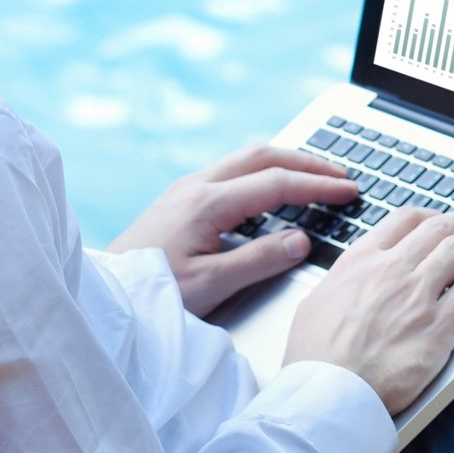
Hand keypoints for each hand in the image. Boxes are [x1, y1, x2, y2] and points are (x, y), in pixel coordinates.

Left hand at [110, 143, 360, 315]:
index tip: (348, 190)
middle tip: (339, 175)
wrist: (105, 297)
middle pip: (262, 156)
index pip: (276, 183)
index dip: (317, 186)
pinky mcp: (179, 199)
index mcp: (207, 203)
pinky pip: (230, 172)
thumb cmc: (151, 293)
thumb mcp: (211, 285)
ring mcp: (185, 189)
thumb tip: (300, 239)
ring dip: (283, 163)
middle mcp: (196, 186)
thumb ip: (259, 260)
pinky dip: (261, 173)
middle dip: (306, 163)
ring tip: (313, 177)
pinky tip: (271, 192)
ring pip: (244, 159)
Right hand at [282, 204, 453, 413]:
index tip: (441, 217)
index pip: (403, 221)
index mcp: (362, 260)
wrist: (329, 389)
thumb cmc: (317, 355)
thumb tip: (351, 278)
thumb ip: (343, 280)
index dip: (430, 215)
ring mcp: (419, 294)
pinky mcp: (440, 326)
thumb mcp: (317, 300)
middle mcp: (393, 269)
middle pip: (439, 229)